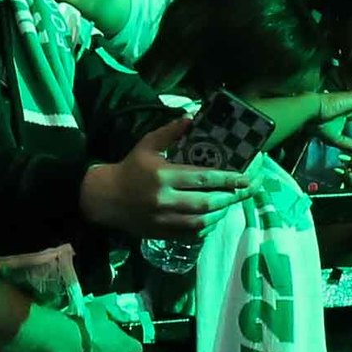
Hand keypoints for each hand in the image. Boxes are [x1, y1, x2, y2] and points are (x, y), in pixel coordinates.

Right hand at [77, 116, 249, 238]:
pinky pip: (191, 234)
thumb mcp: (147, 144)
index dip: (227, 179)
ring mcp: (164, 220)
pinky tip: (214, 217)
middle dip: (230, 197)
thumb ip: (171, 132)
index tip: (245, 177)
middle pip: (206, 202)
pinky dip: (206, 227)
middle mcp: (165, 200)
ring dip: (221, 213)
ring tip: (231, 202)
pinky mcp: (163, 234)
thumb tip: (192, 117)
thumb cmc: (130, 168)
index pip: (202, 178)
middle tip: (245, 190)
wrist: (106, 198)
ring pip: (201, 221)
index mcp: (163, 176)